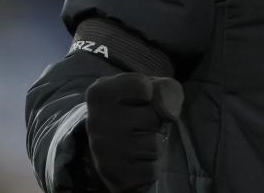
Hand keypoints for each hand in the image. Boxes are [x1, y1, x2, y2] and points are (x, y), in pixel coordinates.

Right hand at [84, 73, 182, 192]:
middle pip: (154, 117)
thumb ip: (167, 89)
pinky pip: (153, 169)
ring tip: (139, 140)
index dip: (152, 94)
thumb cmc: (139, 109)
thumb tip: (168, 114)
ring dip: (156, 142)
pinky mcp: (113, 175)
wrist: (115, 148)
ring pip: (155, 143)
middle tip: (139, 123)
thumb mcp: (155, 89)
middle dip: (156, 120)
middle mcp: (96, 121)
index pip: (145, 88)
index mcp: (100, 93)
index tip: (138, 99)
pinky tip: (136, 158)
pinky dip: (152, 164)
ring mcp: (103, 150)